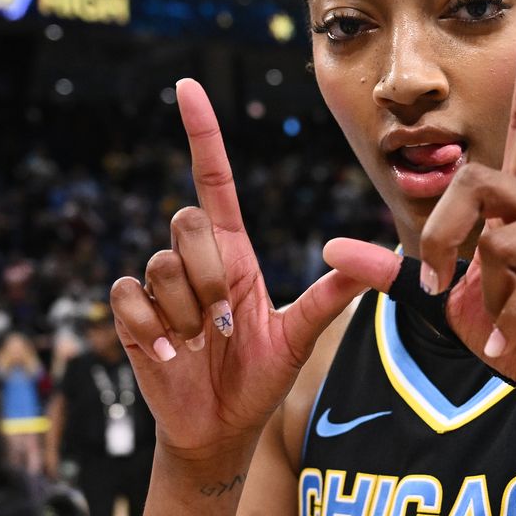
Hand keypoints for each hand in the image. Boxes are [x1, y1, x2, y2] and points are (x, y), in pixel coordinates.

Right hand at [109, 79, 368, 472]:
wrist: (220, 429)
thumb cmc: (259, 378)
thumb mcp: (303, 335)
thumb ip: (335, 295)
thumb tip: (386, 261)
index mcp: (234, 254)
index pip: (214, 180)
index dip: (201, 133)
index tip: (187, 86)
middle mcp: (194, 261)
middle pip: (188, 221)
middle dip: (210, 275)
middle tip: (226, 321)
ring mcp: (159, 287)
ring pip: (162, 264)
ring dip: (188, 312)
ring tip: (201, 343)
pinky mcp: (132, 316)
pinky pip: (130, 296)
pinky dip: (155, 329)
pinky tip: (172, 355)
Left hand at [322, 8, 515, 407]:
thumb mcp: (447, 299)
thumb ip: (393, 269)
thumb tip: (331, 245)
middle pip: (479, 181)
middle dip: (443, 232)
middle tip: (435, 280)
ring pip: (506, 239)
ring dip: (484, 290)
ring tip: (494, 321)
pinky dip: (508, 322)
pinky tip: (506, 345)